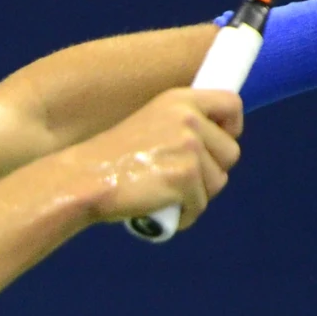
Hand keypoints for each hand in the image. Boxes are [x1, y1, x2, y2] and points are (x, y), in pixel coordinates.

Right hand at [62, 87, 243, 231]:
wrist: (85, 179)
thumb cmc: (110, 159)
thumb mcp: (149, 124)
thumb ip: (181, 127)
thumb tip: (214, 148)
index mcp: (180, 100)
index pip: (231, 105)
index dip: (232, 128)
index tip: (220, 143)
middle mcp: (188, 119)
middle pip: (230, 152)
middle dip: (211, 172)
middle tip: (183, 182)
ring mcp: (189, 148)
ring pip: (218, 182)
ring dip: (197, 196)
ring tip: (167, 197)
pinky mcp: (186, 178)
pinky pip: (200, 205)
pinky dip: (184, 215)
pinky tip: (161, 212)